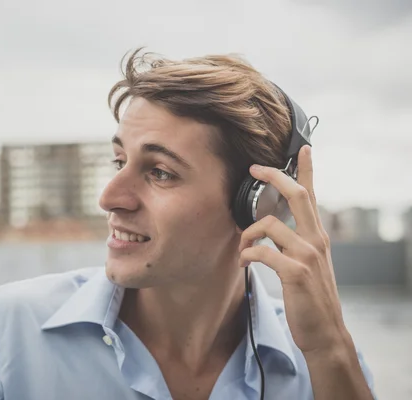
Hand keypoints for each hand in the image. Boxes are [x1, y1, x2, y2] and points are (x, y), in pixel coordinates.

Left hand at [238, 145, 350, 354]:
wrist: (325, 332)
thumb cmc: (311, 298)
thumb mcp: (308, 264)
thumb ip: (295, 242)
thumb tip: (272, 227)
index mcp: (317, 237)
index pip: (312, 196)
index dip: (307, 170)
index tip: (303, 149)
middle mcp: (315, 240)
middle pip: (297, 195)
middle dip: (275, 176)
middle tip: (255, 168)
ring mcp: (307, 255)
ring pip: (270, 224)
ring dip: (248, 233)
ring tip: (243, 249)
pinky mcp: (295, 272)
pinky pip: (262, 251)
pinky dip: (248, 254)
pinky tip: (244, 262)